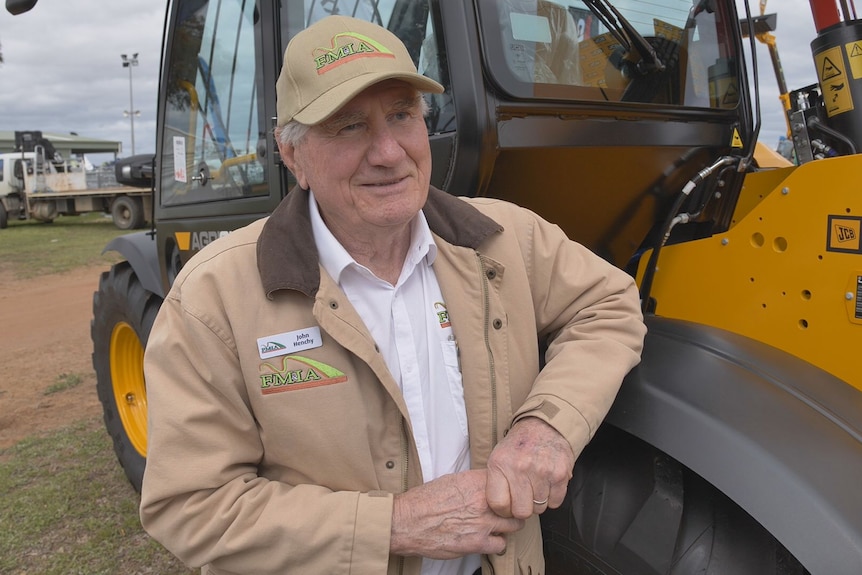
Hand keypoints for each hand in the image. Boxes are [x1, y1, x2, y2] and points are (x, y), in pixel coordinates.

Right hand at [390, 469, 524, 558]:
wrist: (407, 522)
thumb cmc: (423, 501)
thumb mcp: (449, 480)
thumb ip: (472, 482)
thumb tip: (485, 484)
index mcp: (475, 481)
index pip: (507, 479)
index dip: (508, 486)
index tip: (507, 491)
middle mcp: (482, 500)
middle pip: (515, 502)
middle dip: (512, 506)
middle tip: (506, 509)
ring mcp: (482, 522)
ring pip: (514, 524)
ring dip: (508, 525)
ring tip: (500, 525)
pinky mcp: (477, 543)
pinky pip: (501, 545)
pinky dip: (497, 543)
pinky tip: (488, 539)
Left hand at [485, 417, 574, 518]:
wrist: (544, 425)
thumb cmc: (518, 445)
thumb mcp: (497, 457)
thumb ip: (495, 483)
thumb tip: (498, 511)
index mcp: (500, 464)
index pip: (498, 504)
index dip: (503, 510)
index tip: (507, 505)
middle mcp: (520, 467)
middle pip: (521, 511)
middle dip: (523, 508)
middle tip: (523, 496)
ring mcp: (541, 471)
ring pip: (540, 508)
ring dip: (538, 501)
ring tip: (535, 484)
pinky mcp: (560, 474)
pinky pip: (555, 502)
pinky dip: (552, 497)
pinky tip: (547, 483)